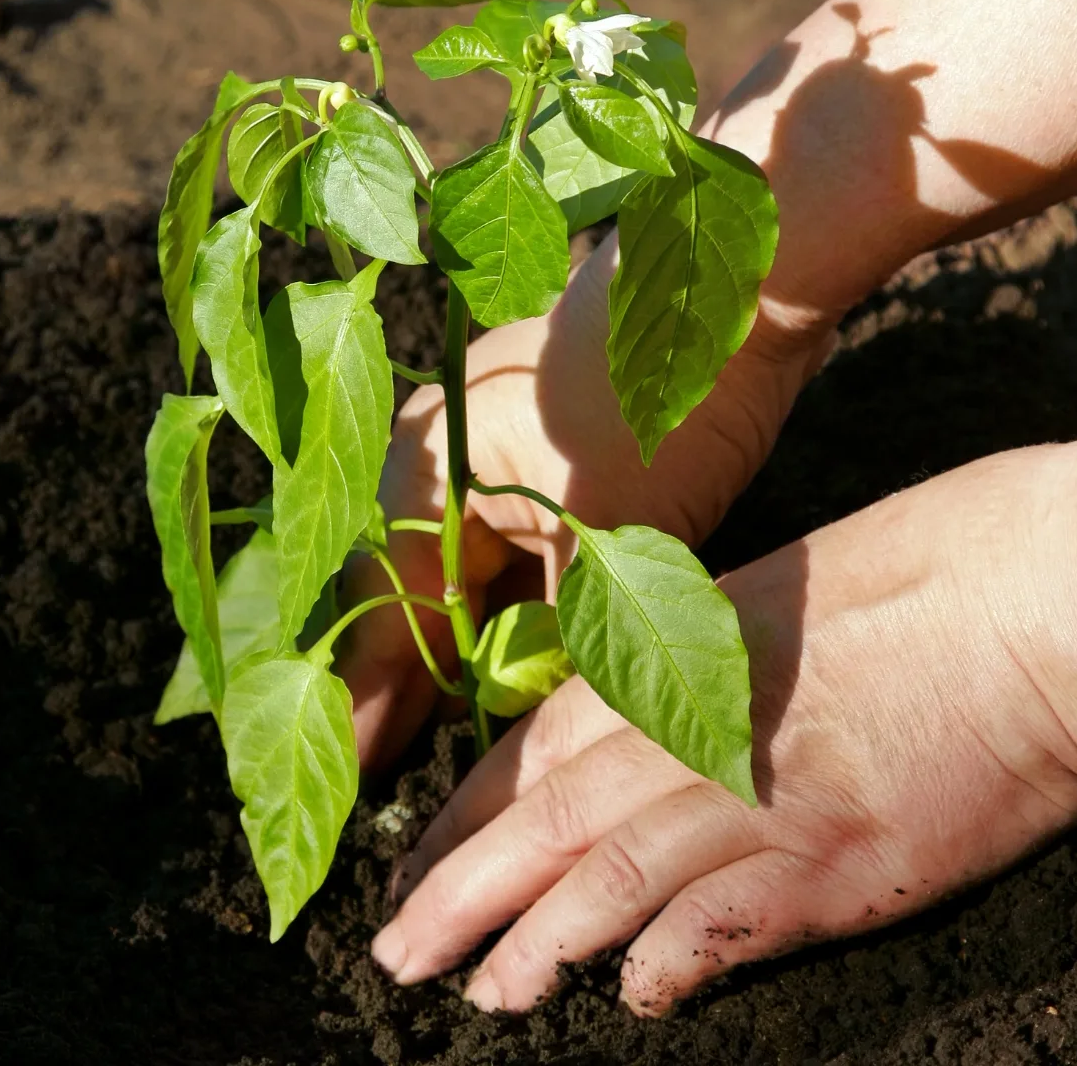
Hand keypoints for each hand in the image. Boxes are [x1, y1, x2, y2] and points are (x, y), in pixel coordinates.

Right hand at [342, 236, 831, 765]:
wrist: (727, 300)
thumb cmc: (657, 413)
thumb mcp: (606, 546)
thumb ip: (555, 643)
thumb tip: (527, 732)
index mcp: (422, 477)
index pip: (380, 613)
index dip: (368, 701)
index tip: (349, 776)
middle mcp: (434, 467)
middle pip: (410, 599)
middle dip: (412, 683)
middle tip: (392, 772)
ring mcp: (483, 463)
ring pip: (460, 582)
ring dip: (465, 652)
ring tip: (445, 736)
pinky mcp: (535, 469)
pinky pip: (503, 557)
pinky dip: (510, 612)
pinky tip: (512, 667)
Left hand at [370, 433, 1076, 1012]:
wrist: (1048, 595)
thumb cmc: (933, 557)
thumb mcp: (784, 581)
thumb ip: (702, 652)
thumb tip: (647, 710)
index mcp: (686, 645)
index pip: (545, 742)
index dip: (474, 808)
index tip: (420, 855)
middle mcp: (706, 726)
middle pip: (554, 823)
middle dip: (463, 893)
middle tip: (397, 951)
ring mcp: (768, 798)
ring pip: (614, 884)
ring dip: (538, 946)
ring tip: (482, 995)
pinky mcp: (843, 861)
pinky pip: (724, 928)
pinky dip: (667, 965)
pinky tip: (630, 999)